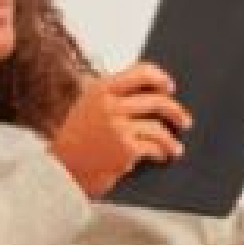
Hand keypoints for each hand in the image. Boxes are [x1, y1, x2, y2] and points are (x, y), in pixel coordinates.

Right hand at [51, 63, 194, 198]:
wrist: (59, 172)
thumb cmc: (76, 141)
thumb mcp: (88, 108)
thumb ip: (113, 97)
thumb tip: (154, 94)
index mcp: (102, 90)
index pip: (140, 72)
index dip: (160, 78)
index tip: (170, 87)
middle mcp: (110, 105)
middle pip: (157, 100)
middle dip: (175, 112)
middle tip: (184, 121)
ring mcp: (118, 127)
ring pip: (159, 127)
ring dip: (171, 139)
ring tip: (176, 147)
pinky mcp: (126, 149)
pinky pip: (154, 147)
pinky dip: (162, 152)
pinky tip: (164, 156)